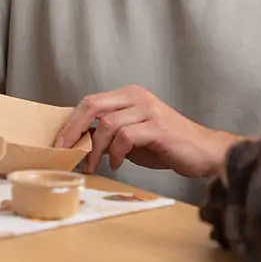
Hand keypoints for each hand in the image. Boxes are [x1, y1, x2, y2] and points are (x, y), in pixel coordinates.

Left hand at [54, 85, 239, 178]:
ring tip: (95, 166)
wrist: (203, 152)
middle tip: (64, 152)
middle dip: (73, 130)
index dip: (70, 122)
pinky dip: (116, 153)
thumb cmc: (166, 145)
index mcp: (129, 95)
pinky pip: (125, 137)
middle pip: (92, 106)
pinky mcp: (157, 127)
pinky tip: (117, 164)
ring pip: (107, 125)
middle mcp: (137, 96)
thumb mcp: (132, 136)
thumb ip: (108, 133)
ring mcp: (148, 109)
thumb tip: (77, 140)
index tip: (58, 143)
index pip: (90, 102)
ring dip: (95, 150)